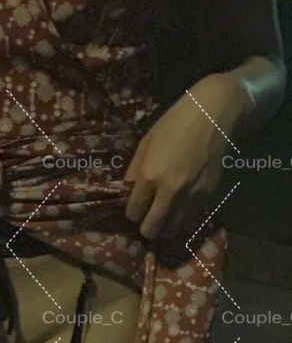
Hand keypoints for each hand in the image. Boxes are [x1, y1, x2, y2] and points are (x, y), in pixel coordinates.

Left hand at [124, 73, 252, 240]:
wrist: (215, 112)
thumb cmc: (176, 121)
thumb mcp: (147, 142)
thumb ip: (135, 170)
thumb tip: (128, 192)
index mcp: (150, 175)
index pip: (133, 212)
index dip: (132, 212)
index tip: (136, 207)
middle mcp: (170, 190)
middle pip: (152, 229)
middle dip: (146, 227)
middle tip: (147, 218)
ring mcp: (190, 194)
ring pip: (172, 230)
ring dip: (164, 227)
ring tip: (163, 216)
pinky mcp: (207, 194)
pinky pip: (189, 218)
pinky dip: (181, 218)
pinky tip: (180, 207)